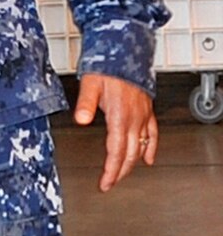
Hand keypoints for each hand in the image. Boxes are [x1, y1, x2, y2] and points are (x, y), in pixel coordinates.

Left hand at [74, 73, 156, 191]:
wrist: (125, 51)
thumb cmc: (107, 66)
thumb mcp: (90, 84)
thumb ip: (85, 104)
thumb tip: (81, 120)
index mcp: (120, 116)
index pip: (116, 151)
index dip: (111, 171)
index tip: (105, 183)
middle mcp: (134, 118)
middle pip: (130, 154)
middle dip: (120, 172)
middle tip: (111, 184)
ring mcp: (143, 115)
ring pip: (142, 146)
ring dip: (133, 163)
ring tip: (123, 175)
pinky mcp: (147, 110)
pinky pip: (153, 133)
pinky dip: (151, 148)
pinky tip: (149, 159)